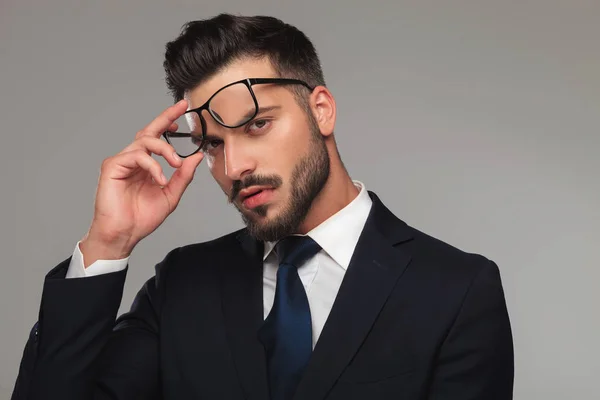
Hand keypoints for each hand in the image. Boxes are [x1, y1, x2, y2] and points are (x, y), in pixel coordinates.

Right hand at [80, 99, 203, 266]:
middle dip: (165, 117)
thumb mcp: (171, 195)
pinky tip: (159, 178)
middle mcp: (133, 159)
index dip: (168, 122)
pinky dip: (152, 165)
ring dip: (165, 149)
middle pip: (148, 131)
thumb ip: (183, 176)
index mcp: (146, 165)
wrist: (124, 234)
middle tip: (181, 109)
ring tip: (175, 163)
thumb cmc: (142, 217)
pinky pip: (136, 156)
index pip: (158, 138)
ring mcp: (122, 161)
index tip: (183, 110)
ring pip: (145, 141)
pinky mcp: (113, 166)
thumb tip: (196, 157)